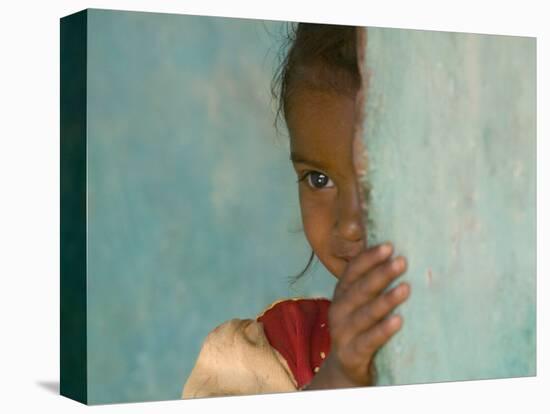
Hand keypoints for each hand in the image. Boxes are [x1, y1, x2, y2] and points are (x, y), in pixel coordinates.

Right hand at [304, 243, 409, 389]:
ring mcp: (342, 333)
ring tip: (405, 288)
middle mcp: (339, 310)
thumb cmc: (361, 329)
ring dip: (385, 300)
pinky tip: (398, 320)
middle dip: (380, 274)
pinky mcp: (351, 354)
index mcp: (342, 294)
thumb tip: (399, 256)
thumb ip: (373, 284)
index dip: (369, 258)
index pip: (352, 271)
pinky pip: (368, 341)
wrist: (345, 369)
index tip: (389, 246)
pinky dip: (382, 330)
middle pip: (359, 289)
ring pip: (364, 314)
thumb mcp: (361, 304)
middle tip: (402, 262)